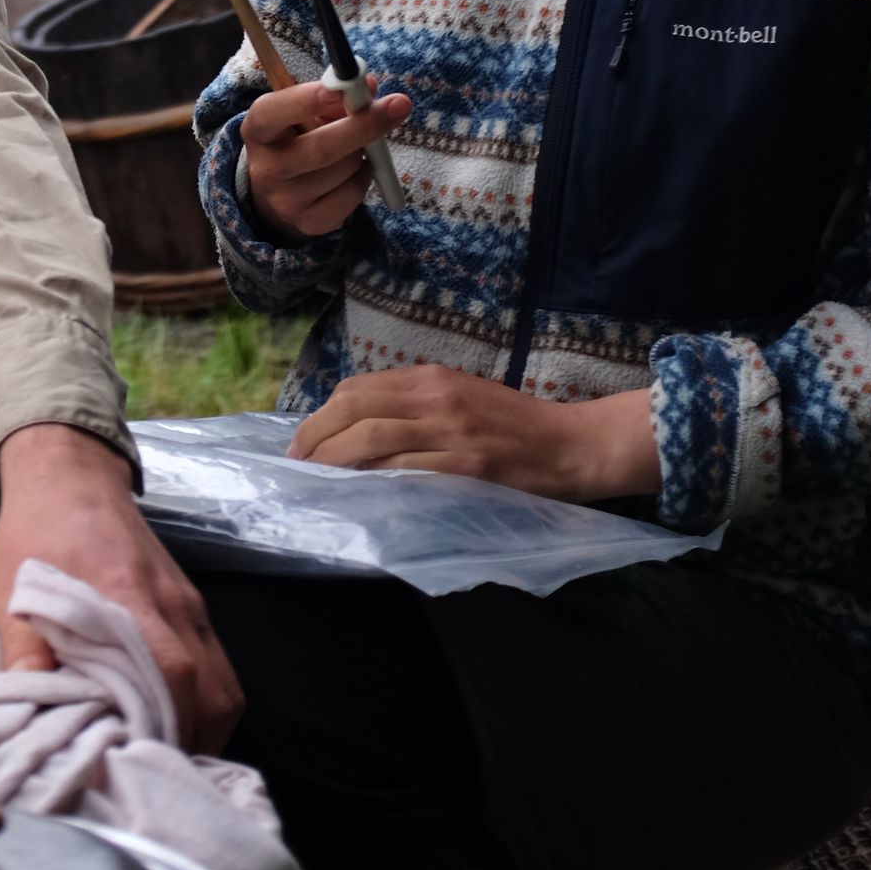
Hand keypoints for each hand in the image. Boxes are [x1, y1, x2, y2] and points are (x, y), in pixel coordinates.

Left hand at [0, 424, 241, 750]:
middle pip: (211, 691)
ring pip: (223, 685)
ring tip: (166, 756)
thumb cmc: (37, 535)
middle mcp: (171, 607)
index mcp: (127, 599)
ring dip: (204, 729)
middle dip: (190, 743)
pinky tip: (177, 723)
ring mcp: (188, 607)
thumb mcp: (11, 590)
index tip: (142, 763)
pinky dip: (207, 704)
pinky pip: (219, 666)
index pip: (172, 675)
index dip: (166, 728)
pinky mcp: (191, 606)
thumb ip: (23, 649)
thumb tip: (32, 709)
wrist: (69, 478)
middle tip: (152, 773)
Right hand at [239, 82, 413, 237]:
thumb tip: (370, 87)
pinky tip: (352, 172)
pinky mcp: (310, 222)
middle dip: (364, 125)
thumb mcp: (305, 113)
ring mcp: (286, 201)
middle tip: (399, 105)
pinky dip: (364, 176)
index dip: (306, 100)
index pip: (272, 114)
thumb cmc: (298, 138)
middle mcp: (266, 168)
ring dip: (363, 151)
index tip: (341, 88)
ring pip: (346, 168)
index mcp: (258, 130)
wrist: (278, 193)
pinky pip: (354, 193)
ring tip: (352, 148)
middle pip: (321, 148)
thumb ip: (336, 97)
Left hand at [291, 366, 662, 501]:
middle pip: (353, 408)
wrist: (572, 444)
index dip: (321, 415)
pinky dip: (375, 478)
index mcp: (431, 378)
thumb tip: (360, 428)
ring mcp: (451, 429)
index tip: (304, 439)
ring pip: (372, 437)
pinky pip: (407, 468)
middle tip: (298, 462)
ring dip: (334, 459)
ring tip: (315, 477)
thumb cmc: (515, 425)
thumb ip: (415, 407)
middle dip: (315, 436)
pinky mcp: (468, 463)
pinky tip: (358, 491)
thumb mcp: (461, 398)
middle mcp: (435, 396)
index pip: (357, 389)